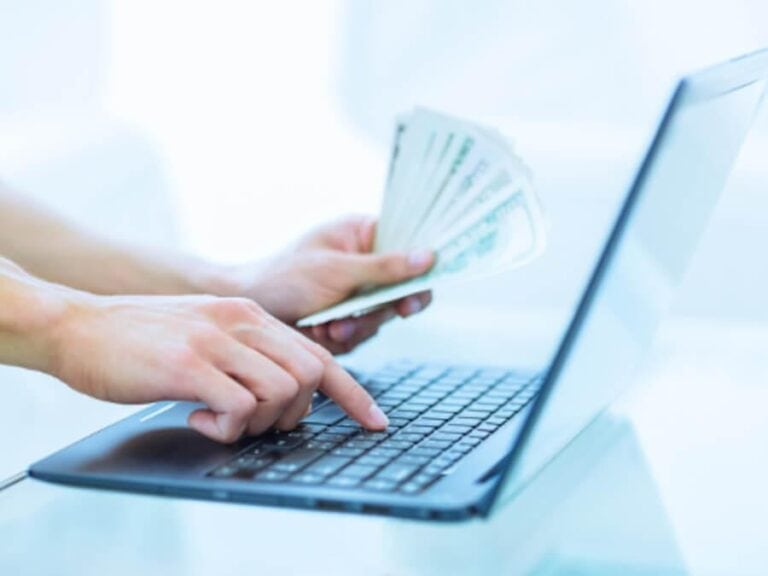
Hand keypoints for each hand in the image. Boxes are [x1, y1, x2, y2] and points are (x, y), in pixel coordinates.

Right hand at [47, 292, 388, 442]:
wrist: (80, 325)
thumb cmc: (144, 339)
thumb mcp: (209, 335)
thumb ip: (248, 357)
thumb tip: (283, 398)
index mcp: (251, 316)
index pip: (320, 355)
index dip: (353, 394)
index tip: (375, 422)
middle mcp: (241, 322)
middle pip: (309, 376)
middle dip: (294, 414)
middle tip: (255, 422)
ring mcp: (216, 341)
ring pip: (282, 392)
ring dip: (258, 423)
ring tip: (218, 419)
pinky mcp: (187, 364)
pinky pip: (238, 409)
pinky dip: (225, 429)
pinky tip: (195, 418)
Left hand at [218, 215, 433, 352]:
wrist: (247, 317)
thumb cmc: (284, 278)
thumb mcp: (336, 270)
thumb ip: (384, 267)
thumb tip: (430, 256)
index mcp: (362, 235)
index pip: (408, 244)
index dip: (420, 265)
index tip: (418, 287)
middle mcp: (365, 262)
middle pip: (403, 285)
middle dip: (382, 305)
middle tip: (382, 310)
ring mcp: (357, 293)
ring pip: (384, 315)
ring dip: (359, 324)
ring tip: (329, 324)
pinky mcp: (348, 319)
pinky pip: (365, 333)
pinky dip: (345, 336)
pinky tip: (322, 331)